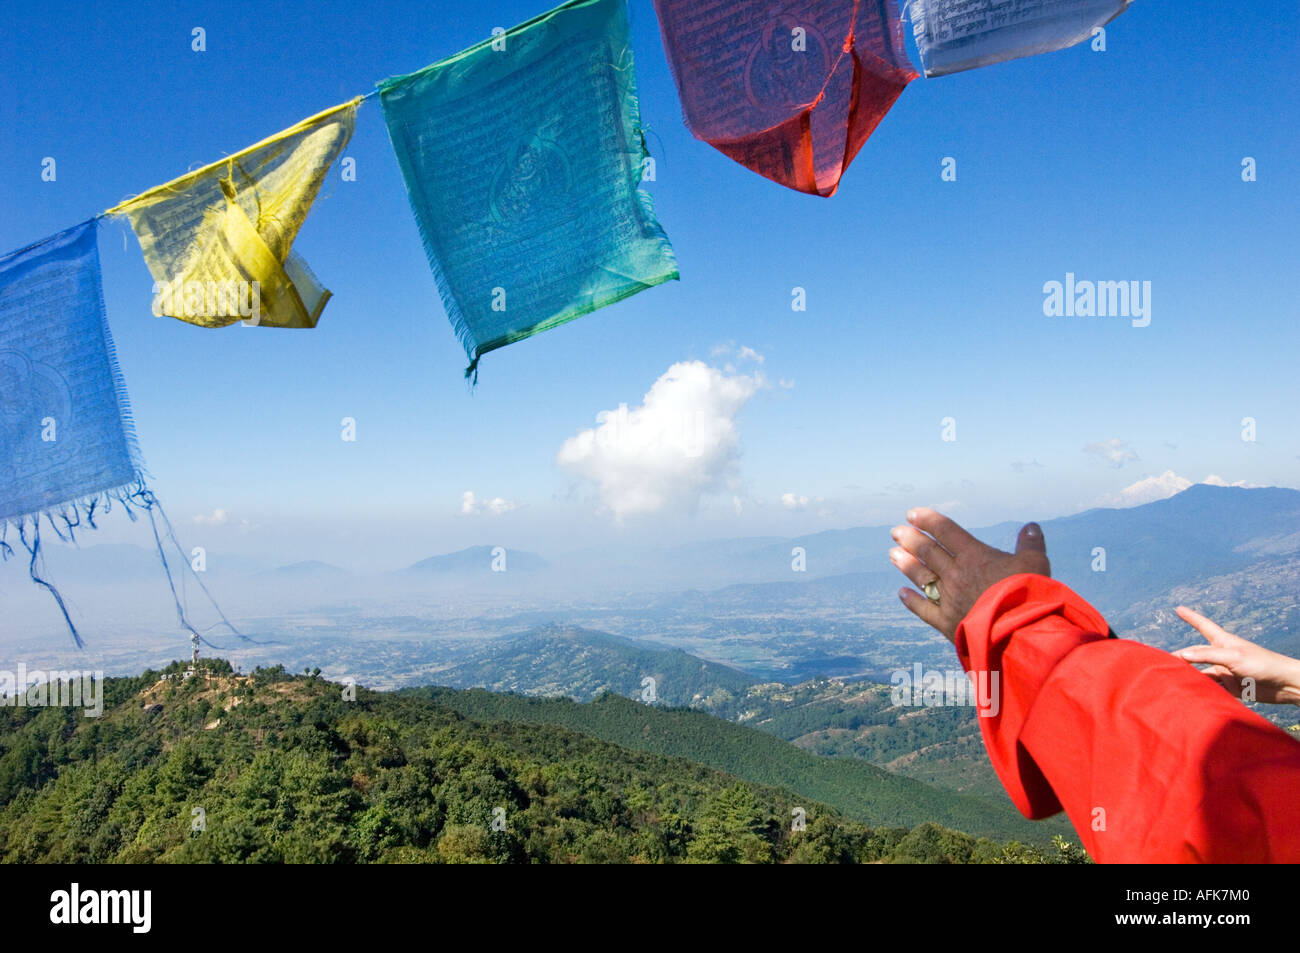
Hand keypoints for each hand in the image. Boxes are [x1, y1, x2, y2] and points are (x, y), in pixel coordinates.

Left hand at [890, 508, 1050, 642]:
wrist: (1019, 630)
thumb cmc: (1029, 593)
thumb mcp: (1036, 563)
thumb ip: (1031, 543)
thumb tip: (1032, 526)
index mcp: (975, 556)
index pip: (946, 531)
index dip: (928, 520)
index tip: (912, 514)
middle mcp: (956, 574)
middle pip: (928, 552)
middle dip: (911, 540)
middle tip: (896, 532)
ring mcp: (949, 598)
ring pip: (922, 577)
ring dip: (907, 564)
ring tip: (893, 554)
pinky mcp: (947, 622)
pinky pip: (924, 609)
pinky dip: (912, 601)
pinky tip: (901, 594)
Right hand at [1172, 607, 1299, 704]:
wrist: (1285, 685)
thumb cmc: (1263, 664)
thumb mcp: (1234, 657)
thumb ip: (1207, 656)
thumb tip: (1182, 656)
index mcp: (1224, 642)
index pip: (1203, 626)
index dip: (1191, 617)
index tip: (1179, 609)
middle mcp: (1222, 655)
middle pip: (1195, 654)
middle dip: (1179, 657)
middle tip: (1160, 663)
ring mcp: (1225, 671)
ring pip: (1200, 673)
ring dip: (1188, 676)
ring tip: (1171, 680)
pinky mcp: (1230, 687)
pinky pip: (1210, 688)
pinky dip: (1200, 690)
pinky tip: (1189, 694)